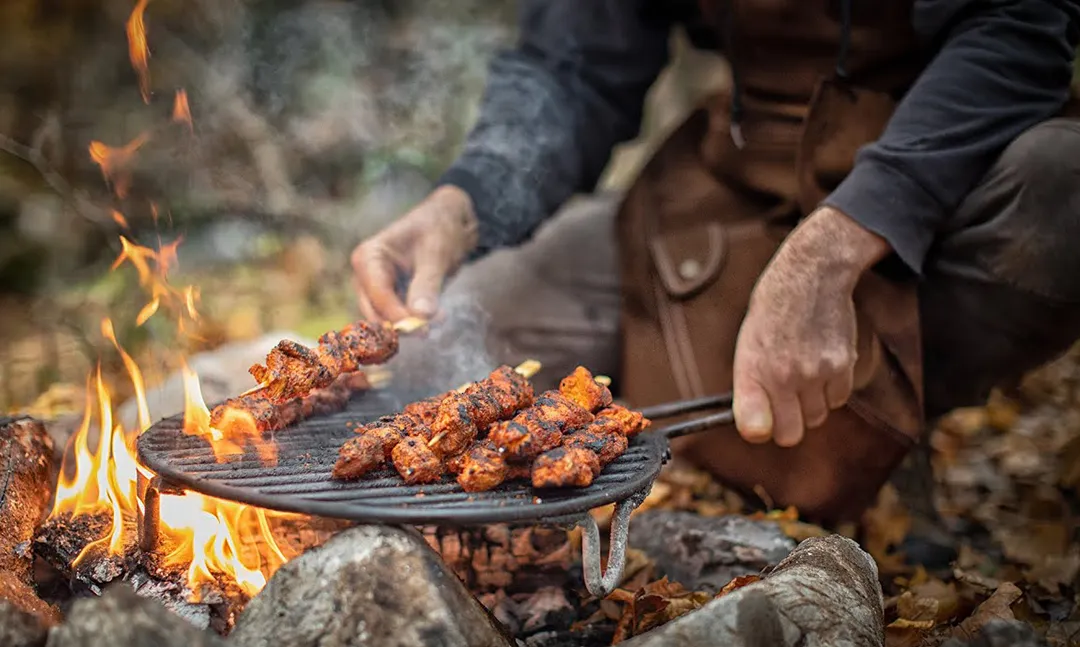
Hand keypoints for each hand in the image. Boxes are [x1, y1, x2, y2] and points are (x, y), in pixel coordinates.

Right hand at [351, 185, 478, 321]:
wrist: (451, 223)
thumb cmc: (440, 230)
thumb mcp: (436, 255)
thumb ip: (427, 286)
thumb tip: (421, 317)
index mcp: (369, 256)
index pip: (377, 295)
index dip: (397, 315)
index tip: (423, 329)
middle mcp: (366, 274)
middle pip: (374, 312)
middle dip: (402, 324)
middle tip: (431, 329)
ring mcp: (376, 288)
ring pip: (385, 320)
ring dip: (411, 325)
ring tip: (441, 317)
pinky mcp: (391, 297)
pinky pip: (397, 319)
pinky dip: (415, 322)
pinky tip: (438, 316)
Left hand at [731, 206, 890, 446]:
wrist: (810, 276)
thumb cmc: (773, 312)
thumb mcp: (748, 345)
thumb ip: (751, 387)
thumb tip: (757, 428)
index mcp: (753, 370)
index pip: (754, 429)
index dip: (760, 429)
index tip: (761, 421)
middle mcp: (783, 375)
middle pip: (791, 434)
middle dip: (789, 423)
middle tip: (786, 401)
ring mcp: (815, 372)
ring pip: (817, 417)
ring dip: (812, 405)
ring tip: (804, 373)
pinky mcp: (842, 365)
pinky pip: (838, 400)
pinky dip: (832, 390)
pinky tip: (822, 364)